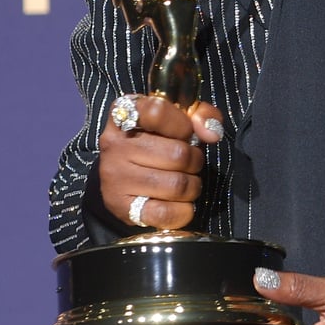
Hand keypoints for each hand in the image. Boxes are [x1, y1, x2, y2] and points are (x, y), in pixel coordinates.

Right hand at [97, 94, 223, 230]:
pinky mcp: (120, 207)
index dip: (183, 125)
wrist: (122, 176)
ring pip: (176, 185)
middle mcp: (113, 144)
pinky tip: (180, 204)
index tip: (186, 134)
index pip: (157, 111)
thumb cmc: (156, 140)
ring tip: (186, 182)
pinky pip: (164, 213)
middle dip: (194, 161)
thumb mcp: (176, 118)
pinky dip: (183, 211)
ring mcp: (115, 176)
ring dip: (192, 186)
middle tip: (189, 163)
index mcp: (123, 112)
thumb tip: (211, 134)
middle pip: (177, 154)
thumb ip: (201, 115)